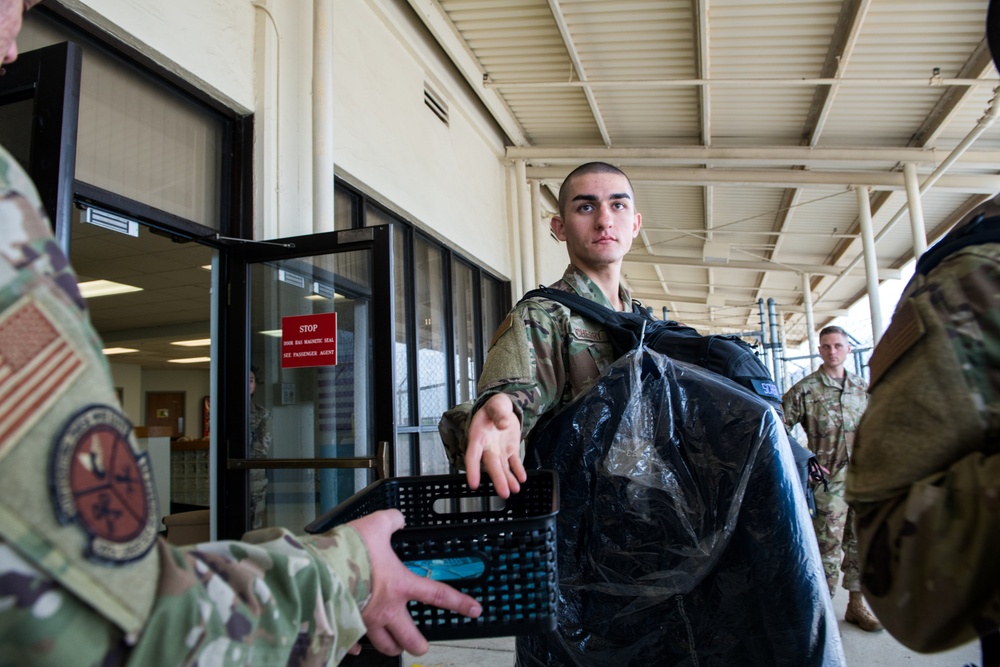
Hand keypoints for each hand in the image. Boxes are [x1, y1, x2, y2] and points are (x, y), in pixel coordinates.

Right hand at [348, 509, 481, 655]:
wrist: (319, 569)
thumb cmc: (350, 551)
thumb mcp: (376, 525)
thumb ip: (391, 521)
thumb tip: (398, 518)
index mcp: (399, 585)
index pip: (438, 595)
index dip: (459, 603)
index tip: (474, 611)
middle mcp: (386, 609)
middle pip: (409, 637)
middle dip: (418, 644)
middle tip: (422, 646)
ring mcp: (365, 621)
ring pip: (384, 644)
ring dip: (392, 647)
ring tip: (395, 648)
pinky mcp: (345, 625)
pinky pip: (352, 642)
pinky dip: (354, 644)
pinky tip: (355, 645)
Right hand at [465, 393, 526, 497]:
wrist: (503, 408)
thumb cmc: (495, 406)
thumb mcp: (496, 403)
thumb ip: (499, 411)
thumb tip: (503, 424)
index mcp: (478, 436)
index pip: (473, 455)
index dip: (473, 470)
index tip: (473, 484)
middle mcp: (487, 447)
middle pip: (491, 465)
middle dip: (498, 479)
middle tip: (504, 493)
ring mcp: (499, 450)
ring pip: (503, 468)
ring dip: (508, 479)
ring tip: (514, 490)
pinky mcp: (510, 451)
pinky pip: (514, 463)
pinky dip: (518, 471)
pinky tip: (522, 478)